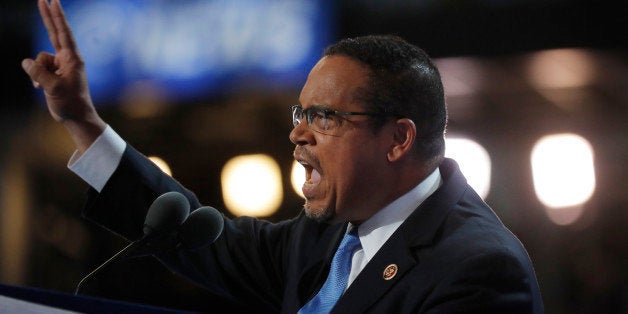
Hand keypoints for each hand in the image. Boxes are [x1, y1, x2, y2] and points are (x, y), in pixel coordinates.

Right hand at [22, 0, 105, 151]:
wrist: (75, 117)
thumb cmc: (70, 102)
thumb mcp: (54, 88)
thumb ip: (38, 72)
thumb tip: (26, 62)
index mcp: (73, 59)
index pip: (63, 33)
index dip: (57, 17)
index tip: (53, 1)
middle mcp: (67, 59)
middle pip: (54, 33)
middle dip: (48, 17)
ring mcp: (59, 66)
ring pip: (39, 59)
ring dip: (37, 72)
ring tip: (44, 86)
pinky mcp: (53, 73)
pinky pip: (37, 69)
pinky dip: (36, 77)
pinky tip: (41, 88)